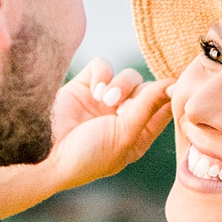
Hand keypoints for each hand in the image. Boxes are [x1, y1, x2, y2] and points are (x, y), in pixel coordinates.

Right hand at [45, 60, 173, 192]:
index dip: (170, 97)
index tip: (177, 86)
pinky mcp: (83, 86)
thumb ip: (149, 107)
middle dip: (140, 94)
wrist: (44, 152)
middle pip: (147, 89)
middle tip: (123, 107)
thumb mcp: (125, 134)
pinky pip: (103, 66)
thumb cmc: (88, 155)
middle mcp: (122, 118)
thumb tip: (173, 84)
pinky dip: (102, 74)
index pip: (163, 110)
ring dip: (120, 86)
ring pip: (128, 77)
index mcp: (137, 136)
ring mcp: (103, 101)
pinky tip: (95, 92)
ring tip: (105, 100)